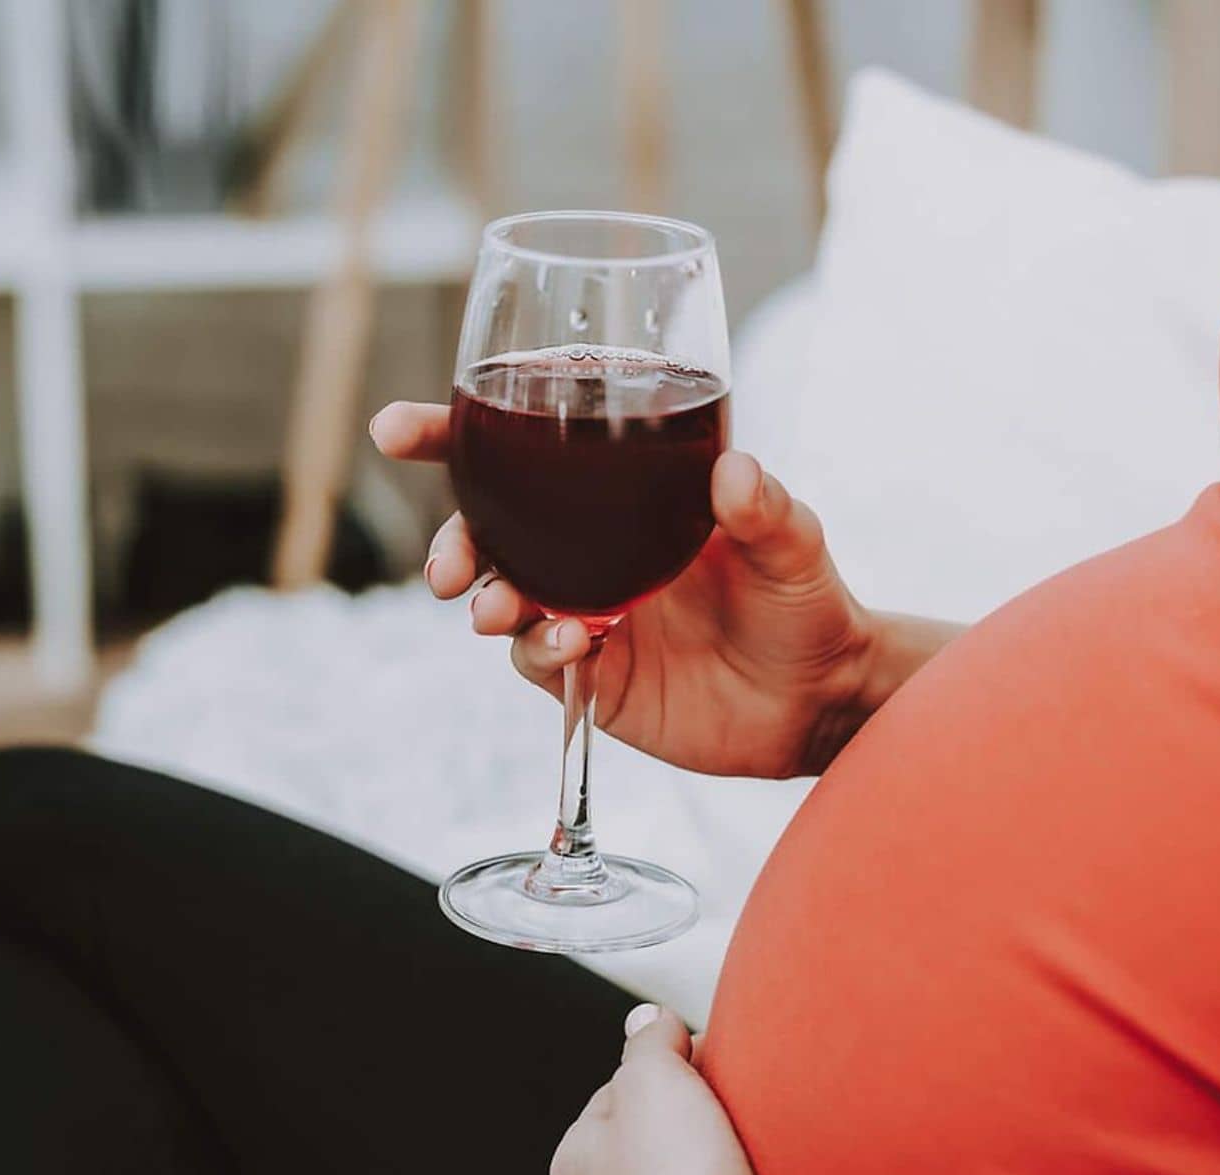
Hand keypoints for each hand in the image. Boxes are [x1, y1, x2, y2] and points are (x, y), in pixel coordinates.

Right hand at [371, 402, 885, 777]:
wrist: (819, 701)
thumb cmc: (805, 602)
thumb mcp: (795, 544)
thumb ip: (765, 508)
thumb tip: (734, 473)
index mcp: (620, 494)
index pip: (523, 451)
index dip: (453, 435)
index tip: (400, 429)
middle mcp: (588, 548)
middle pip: (487, 527)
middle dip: (449, 537)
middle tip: (446, 564)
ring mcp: (583, 612)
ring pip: (499, 595)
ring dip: (485, 596)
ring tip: (496, 609)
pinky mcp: (592, 675)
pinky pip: (538, 659)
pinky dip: (539, 649)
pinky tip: (570, 644)